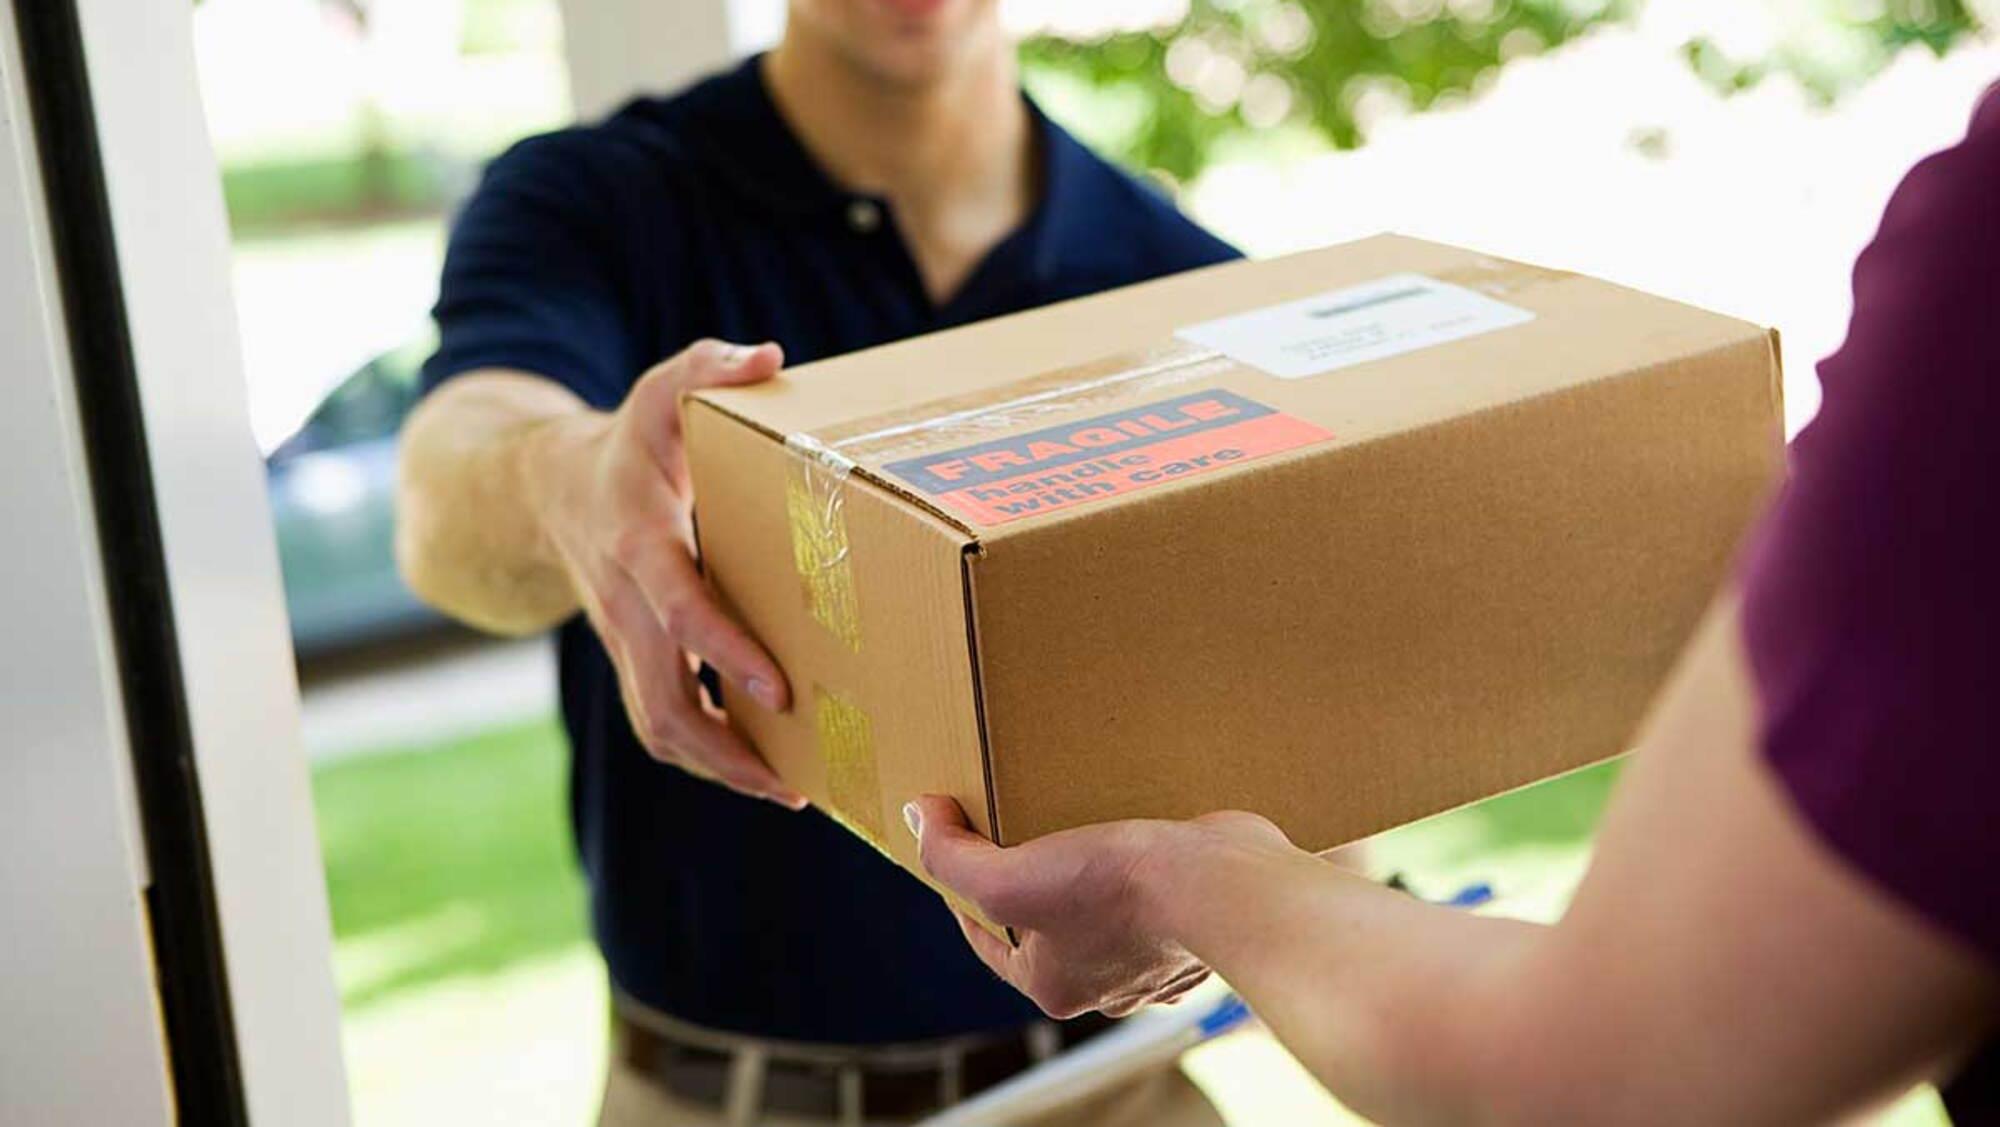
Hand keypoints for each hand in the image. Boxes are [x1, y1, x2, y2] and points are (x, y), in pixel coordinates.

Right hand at [524, 338, 804, 807]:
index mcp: (640, 544)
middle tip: (797, 779)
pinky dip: (711, 754)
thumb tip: (770, 358)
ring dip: (720, 768)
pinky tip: (770, 769)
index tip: (778, 687)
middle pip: (663, 702)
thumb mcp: (662, 392)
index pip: (679, 610)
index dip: (723, 650)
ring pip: (659, 727)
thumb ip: (708, 367)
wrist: (549, 490)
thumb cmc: (629, 442)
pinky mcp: (635, 660)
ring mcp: (625, 642)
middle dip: (726, 748)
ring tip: (791, 790)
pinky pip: (665, 723)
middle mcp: (627, 606)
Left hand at [906, 795, 1291, 1017]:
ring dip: (1088, 872)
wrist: (1227, 887)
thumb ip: (952, 857)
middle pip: (1047, 927)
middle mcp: (1107, 984)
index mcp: (1054, 985)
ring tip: (1079, 820)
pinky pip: (1155, 896)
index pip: (988, 942)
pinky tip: (1139, 829)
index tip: (957, 847)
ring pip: (1102, 912)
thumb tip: (918, 818)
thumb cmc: (1119, 891)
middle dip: (1032, 881)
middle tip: (1022, 829)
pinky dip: (1143, 867)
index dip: (962, 894)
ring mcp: (1155, 957)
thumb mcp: (1010, 877)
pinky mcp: (1193, 923)